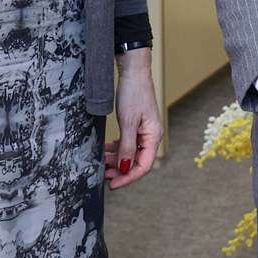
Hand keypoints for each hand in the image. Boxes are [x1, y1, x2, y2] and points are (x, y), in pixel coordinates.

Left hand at [105, 47, 163, 188]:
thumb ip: (126, 147)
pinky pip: (129, 144)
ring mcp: (145, 131)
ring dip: (118, 161)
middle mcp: (152, 136)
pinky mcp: (138, 126)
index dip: (129, 177)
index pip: (143, 165)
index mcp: (154, 136)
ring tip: (104, 164)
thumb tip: (125, 168)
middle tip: (105, 177)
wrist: (134, 73)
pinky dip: (118, 149)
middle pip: (138, 162)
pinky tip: (107, 149)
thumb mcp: (128, 123)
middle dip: (122, 171)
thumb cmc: (133, 94)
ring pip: (132, 154)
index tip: (114, 184)